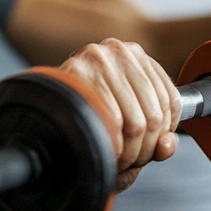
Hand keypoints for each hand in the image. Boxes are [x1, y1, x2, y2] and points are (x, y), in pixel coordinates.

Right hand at [60, 39, 179, 187]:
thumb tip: (166, 145)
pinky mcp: (76, 73)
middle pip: (154, 114)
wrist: (39, 106)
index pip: (170, 99)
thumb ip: (157, 131)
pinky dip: (115, 146)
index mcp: (134, 53)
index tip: (153, 147)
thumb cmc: (85, 110)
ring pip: (137, 122)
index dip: (166, 132)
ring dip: (132, 152)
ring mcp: (96, 59)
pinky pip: (113, 122)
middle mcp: (118, 50)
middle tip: (132, 161)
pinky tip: (106, 150)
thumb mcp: (129, 115)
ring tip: (119, 159)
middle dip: (147, 147)